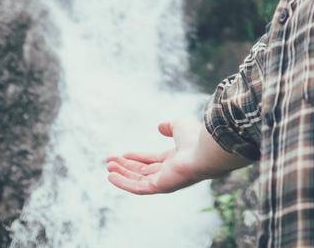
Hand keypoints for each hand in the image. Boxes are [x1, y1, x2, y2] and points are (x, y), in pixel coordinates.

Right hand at [106, 117, 250, 194]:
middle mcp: (169, 172)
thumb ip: (170, 126)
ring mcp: (164, 181)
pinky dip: (124, 183)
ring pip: (138, 180)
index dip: (135, 157)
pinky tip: (111, 177)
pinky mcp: (160, 187)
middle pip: (142, 171)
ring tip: (108, 169)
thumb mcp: (180, 126)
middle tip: (109, 162)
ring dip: (122, 175)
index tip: (121, 154)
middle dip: (125, 167)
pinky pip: (138, 188)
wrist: (204, 150)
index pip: (151, 161)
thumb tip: (160, 126)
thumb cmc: (196, 138)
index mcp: (174, 160)